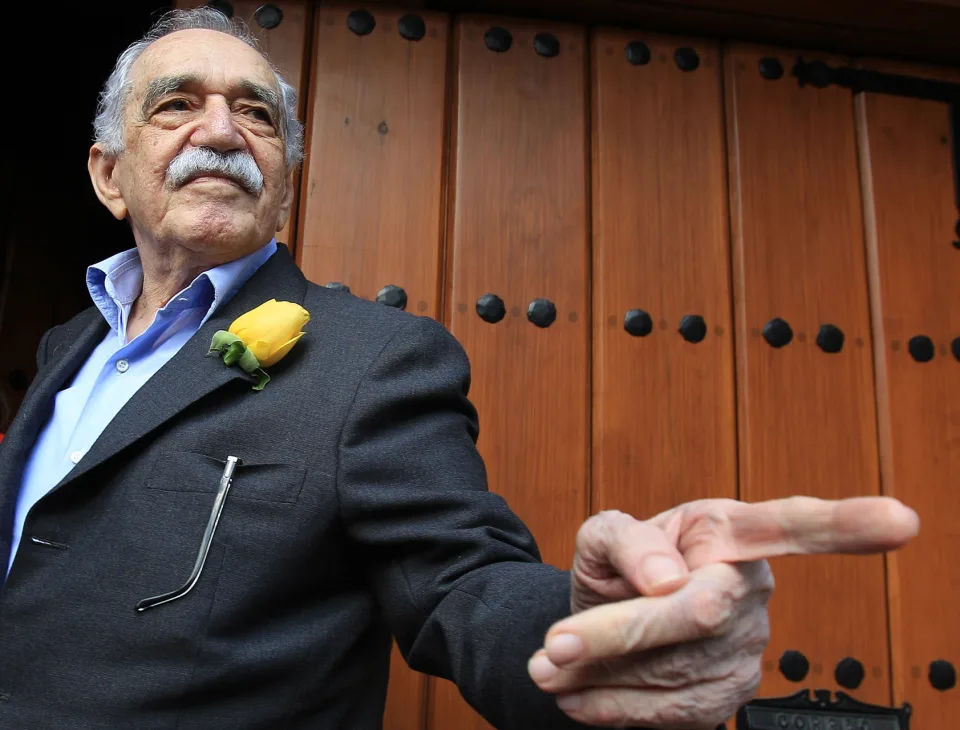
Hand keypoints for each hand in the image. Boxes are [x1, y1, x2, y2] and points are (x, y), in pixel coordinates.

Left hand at [527, 496, 918, 728]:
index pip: (792, 524)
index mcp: (729, 531)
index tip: (901, 520)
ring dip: (600, 677)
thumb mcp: (605, 537)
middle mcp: (752, 589)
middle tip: (552, 648)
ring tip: (546, 669)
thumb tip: (667, 579)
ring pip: (675, 669)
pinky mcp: (728, 697)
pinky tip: (576, 697)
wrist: (609, 616)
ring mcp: (746, 650)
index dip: (847, 524)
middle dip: (620, 633)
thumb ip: (627, 542)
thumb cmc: (619, 564)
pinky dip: (613, 707)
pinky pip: (671, 712)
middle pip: (699, 612)